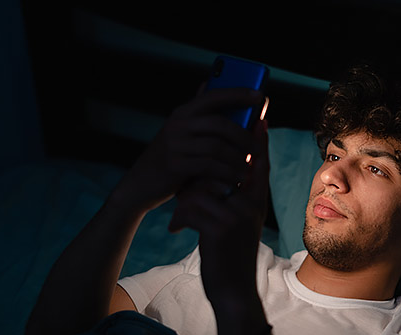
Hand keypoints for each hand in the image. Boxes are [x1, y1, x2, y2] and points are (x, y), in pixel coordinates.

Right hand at [109, 87, 265, 214]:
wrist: (140, 184)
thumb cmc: (170, 157)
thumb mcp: (182, 133)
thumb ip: (199, 114)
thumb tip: (210, 84)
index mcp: (183, 113)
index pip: (213, 96)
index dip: (238, 93)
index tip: (260, 95)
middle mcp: (178, 124)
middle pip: (220, 124)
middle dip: (244, 136)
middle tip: (258, 148)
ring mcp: (175, 145)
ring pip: (217, 147)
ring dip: (238, 159)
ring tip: (249, 169)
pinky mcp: (175, 165)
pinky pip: (210, 166)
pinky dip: (227, 173)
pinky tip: (237, 179)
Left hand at [168, 119, 269, 304]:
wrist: (234, 291)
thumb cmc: (231, 254)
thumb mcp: (239, 225)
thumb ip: (236, 200)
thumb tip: (220, 178)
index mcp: (256, 202)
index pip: (260, 164)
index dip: (258, 141)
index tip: (258, 118)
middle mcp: (251, 206)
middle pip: (222, 171)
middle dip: (198, 181)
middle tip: (186, 191)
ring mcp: (237, 217)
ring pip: (201, 189)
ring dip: (185, 204)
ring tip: (181, 219)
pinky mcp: (220, 229)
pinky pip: (191, 207)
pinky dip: (180, 219)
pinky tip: (176, 230)